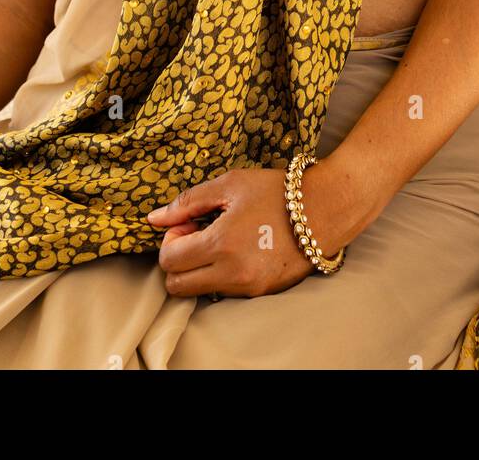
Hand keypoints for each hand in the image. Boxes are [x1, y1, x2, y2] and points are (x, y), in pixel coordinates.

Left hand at [146, 161, 355, 298]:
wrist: (325, 210)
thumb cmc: (276, 191)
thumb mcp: (230, 184)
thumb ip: (188, 202)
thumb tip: (154, 218)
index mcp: (221, 244)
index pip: (169, 262)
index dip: (170, 241)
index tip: (187, 223)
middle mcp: (232, 273)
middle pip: (178, 286)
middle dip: (178, 261)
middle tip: (197, 235)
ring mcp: (248, 288)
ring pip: (200, 292)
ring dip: (198, 270)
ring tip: (220, 241)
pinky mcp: (261, 293)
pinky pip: (224, 292)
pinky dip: (220, 275)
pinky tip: (237, 250)